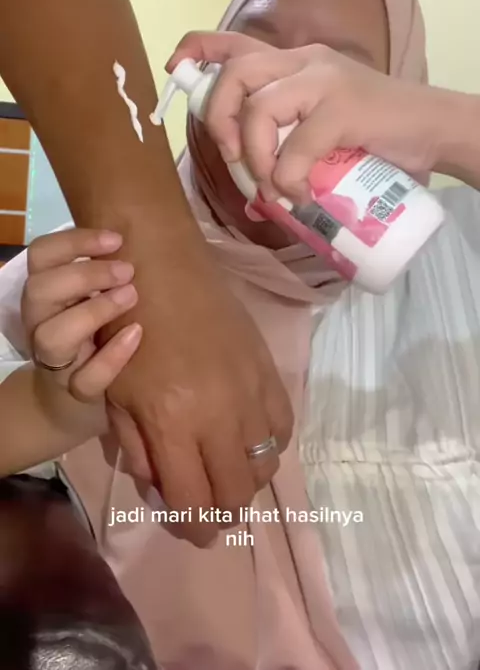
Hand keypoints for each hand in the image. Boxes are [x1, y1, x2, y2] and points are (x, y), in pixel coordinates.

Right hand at [21, 228, 141, 397]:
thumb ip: (107, 270)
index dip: (74, 240)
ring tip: (131, 297)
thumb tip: (148, 231)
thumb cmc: (97, 333)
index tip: (116, 239)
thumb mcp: (96, 297)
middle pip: (40, 289)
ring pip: (53, 335)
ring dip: (94, 311)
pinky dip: (112, 357)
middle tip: (127, 271)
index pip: (41, 254)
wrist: (77, 402)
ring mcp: (55, 359)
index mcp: (45, 291)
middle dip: (85, 274)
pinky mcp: (75, 392)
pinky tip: (136, 335)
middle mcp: (41, 322)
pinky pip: (85, 379)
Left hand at [104, 236, 292, 548]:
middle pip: (237, 493)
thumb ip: (141, 450)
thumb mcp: (117, 396)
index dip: (195, 529)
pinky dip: (269, 446)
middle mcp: (220, 415)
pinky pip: (284, 428)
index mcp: (174, 423)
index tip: (194, 533)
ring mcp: (251, 392)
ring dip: (247, 481)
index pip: (195, 501)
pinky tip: (250, 439)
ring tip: (229, 474)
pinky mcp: (270, 371)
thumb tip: (165, 489)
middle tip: (212, 511)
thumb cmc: (127, 328)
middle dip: (224, 514)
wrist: (164, 270)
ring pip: (266, 466)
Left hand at [168, 31, 442, 201]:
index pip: (235, 43)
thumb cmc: (379, 134)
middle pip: (235, 73)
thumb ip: (289, 145)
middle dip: (217, 119)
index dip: (198, 51)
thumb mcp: (324, 128)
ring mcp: (325, 81)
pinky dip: (288, 178)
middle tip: (232, 158)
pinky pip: (296, 146)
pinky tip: (299, 194)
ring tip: (272, 185)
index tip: (174, 68)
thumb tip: (255, 194)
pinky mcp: (345, 107)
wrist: (436, 130)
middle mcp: (306, 61)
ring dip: (254, 156)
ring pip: (258, 107)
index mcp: (296, 62)